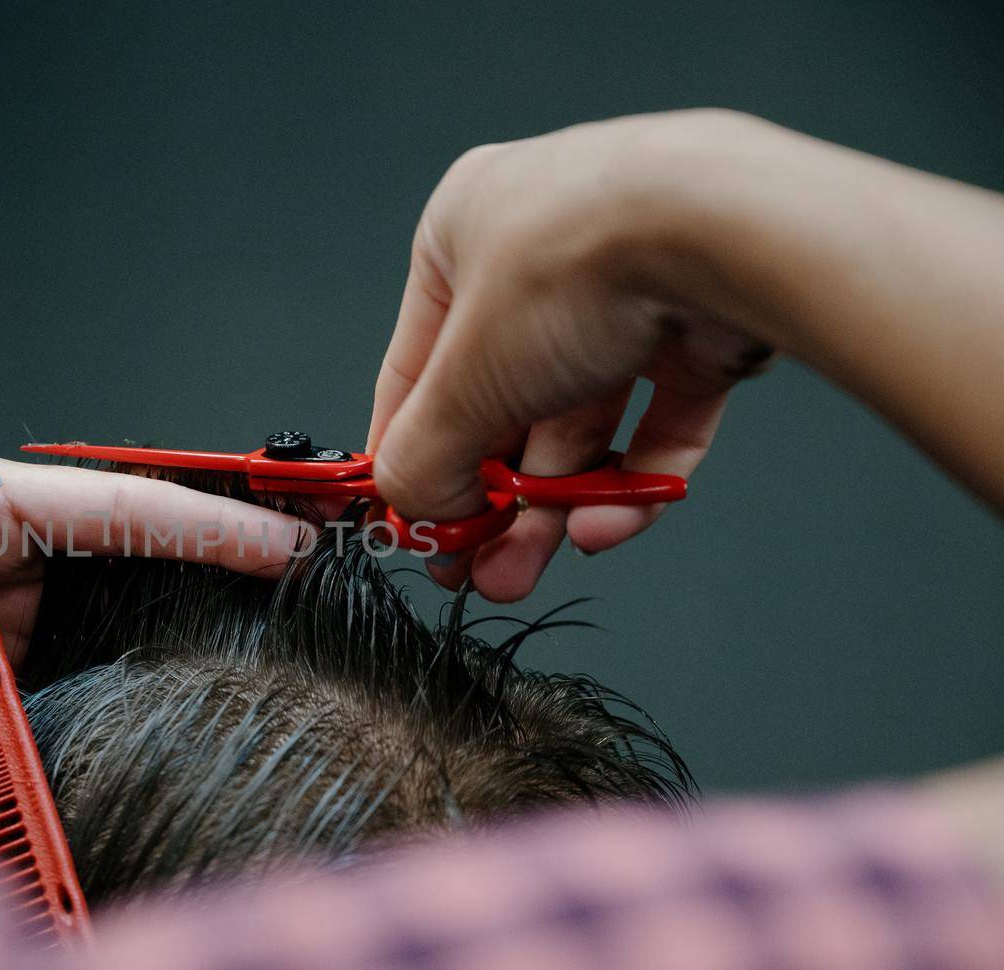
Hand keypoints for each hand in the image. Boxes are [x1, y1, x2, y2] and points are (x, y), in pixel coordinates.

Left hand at [0, 403, 309, 825]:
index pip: (98, 506)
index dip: (191, 520)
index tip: (273, 537)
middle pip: (126, 556)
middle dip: (218, 558)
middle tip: (311, 572)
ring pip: (111, 617)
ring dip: (186, 619)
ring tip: (276, 633)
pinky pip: (70, 682)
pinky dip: (127, 681)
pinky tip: (183, 691)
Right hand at [368, 110, 783, 599]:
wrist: (728, 232)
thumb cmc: (576, 265)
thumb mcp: (461, 380)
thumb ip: (423, 457)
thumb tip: (416, 513)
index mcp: (461, 236)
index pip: (415, 368)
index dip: (411, 456)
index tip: (414, 527)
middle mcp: (541, 255)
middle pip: (502, 404)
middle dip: (491, 499)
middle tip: (478, 567)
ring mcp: (626, 289)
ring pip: (579, 420)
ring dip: (553, 504)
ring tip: (530, 569)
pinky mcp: (698, 328)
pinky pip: (654, 419)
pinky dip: (629, 480)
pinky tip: (604, 525)